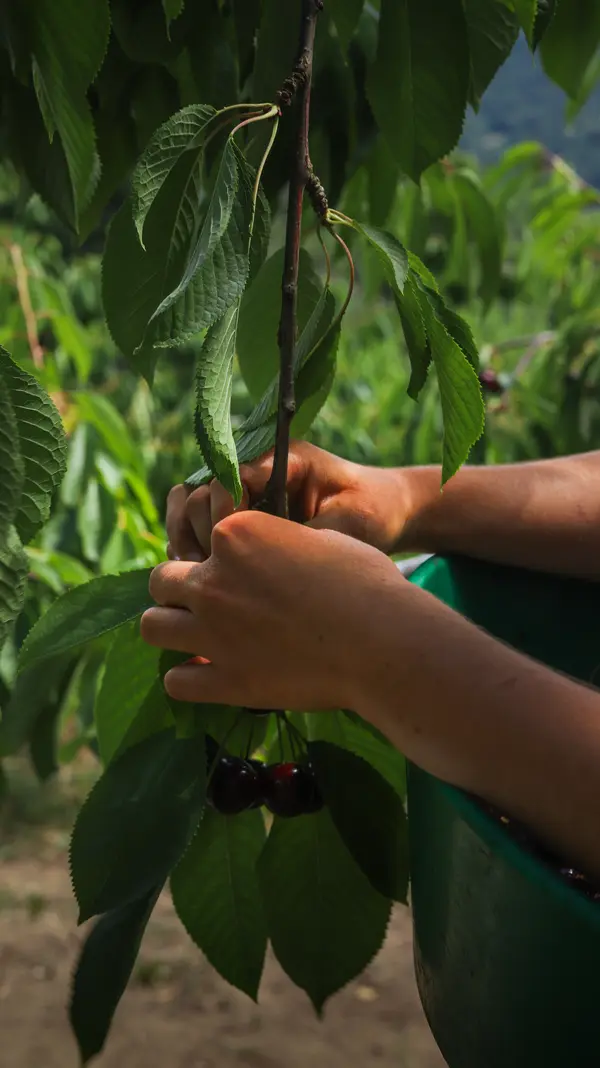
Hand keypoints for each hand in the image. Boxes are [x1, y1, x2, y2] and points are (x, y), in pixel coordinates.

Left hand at [142, 509, 401, 709]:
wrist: (383, 643)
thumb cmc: (364, 583)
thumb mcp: (320, 541)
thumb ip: (278, 545)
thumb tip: (270, 555)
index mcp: (235, 535)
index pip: (201, 534)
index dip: (216, 553)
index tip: (236, 568)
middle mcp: (212, 581)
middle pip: (160, 580)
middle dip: (178, 589)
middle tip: (207, 603)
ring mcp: (212, 633)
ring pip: (151, 627)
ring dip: (170, 629)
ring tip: (196, 637)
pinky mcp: (225, 680)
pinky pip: (175, 682)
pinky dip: (187, 678)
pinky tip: (208, 675)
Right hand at [165, 441, 413, 561]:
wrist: (382, 513)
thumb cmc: (370, 512)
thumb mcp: (348, 524)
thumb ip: (306, 537)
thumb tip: (262, 563)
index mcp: (281, 457)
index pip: (228, 477)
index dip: (224, 512)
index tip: (231, 544)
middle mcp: (253, 469)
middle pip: (199, 493)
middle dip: (200, 531)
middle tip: (209, 567)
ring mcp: (241, 491)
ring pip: (188, 508)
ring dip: (186, 540)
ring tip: (197, 574)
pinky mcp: (236, 516)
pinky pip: (194, 526)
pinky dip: (190, 548)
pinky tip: (198, 576)